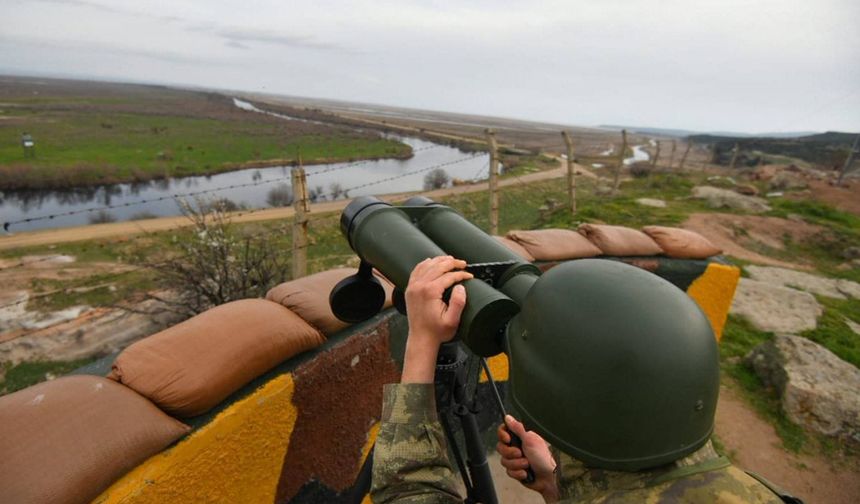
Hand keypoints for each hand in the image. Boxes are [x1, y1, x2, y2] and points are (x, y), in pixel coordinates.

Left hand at [400, 256, 472, 382]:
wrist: (421, 339)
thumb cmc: (436, 331)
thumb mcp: (452, 320)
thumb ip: (458, 302)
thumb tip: (461, 286)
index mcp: (430, 292)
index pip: (449, 276)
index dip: (461, 274)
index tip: (469, 276)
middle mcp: (420, 286)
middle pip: (438, 266)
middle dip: (452, 263)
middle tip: (462, 264)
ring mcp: (413, 287)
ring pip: (427, 265)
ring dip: (439, 260)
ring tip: (451, 260)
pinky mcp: (410, 289)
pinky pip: (417, 271)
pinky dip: (424, 264)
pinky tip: (431, 261)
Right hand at [496, 415, 558, 502]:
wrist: (549, 478)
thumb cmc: (544, 458)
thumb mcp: (530, 440)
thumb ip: (517, 428)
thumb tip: (508, 417)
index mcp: (521, 437)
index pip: (504, 431)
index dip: (503, 435)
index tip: (508, 439)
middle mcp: (518, 447)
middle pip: (501, 447)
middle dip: (510, 453)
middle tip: (520, 453)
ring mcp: (516, 459)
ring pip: (504, 461)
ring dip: (516, 464)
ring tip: (527, 464)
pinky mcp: (516, 470)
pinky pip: (509, 472)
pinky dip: (518, 473)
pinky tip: (526, 473)